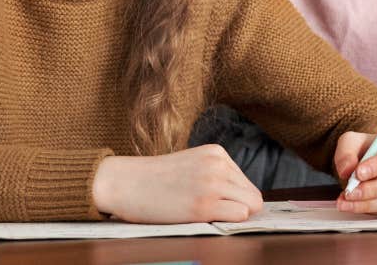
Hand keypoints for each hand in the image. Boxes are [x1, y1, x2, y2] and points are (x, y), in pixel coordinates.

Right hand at [91, 144, 262, 222]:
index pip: (246, 184)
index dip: (235, 200)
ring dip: (232, 217)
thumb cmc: (155, 180)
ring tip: (206, 217)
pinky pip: (239, 216)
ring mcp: (212, 183)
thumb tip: (245, 203)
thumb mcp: (191, 166)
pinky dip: (228, 223)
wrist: (124, 183)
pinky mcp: (204, 205)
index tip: (217, 207)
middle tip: (215, 217)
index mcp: (216, 153)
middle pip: (253, 197)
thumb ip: (216, 176)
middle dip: (239, 210)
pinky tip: (205, 220)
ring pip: (250, 207)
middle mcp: (218, 164)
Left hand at [332, 128, 376, 215]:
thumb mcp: (353, 141)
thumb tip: (347, 170)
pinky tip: (355, 205)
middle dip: (373, 189)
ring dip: (370, 204)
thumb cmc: (369, 148)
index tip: (358, 173)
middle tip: (350, 192)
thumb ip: (346, 151)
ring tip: (346, 201)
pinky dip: (373, 210)